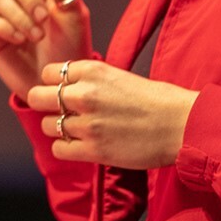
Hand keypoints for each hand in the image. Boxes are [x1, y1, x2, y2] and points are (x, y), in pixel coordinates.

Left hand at [26, 60, 197, 169]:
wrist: (182, 126)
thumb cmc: (159, 101)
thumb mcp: (120, 77)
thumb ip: (92, 81)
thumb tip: (71, 88)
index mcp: (92, 71)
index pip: (49, 73)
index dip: (53, 83)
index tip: (63, 90)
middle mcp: (85, 94)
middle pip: (37, 97)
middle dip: (45, 104)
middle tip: (59, 111)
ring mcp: (87, 123)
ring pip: (47, 125)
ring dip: (58, 129)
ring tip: (77, 130)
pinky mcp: (93, 150)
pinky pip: (59, 149)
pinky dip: (66, 148)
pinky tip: (81, 146)